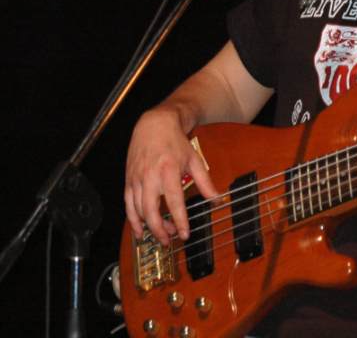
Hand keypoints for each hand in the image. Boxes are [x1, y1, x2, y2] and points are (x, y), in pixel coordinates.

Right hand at [123, 106, 217, 245]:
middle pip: (151, 210)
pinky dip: (132, 220)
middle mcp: (150, 176)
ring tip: (160, 236)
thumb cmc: (175, 143)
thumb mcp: (194, 160)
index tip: (185, 234)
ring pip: (138, 210)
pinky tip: (139, 231)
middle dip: (160, 229)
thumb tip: (218, 200)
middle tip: (170, 240)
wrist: (154, 126)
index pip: (174, 201)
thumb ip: (205, 182)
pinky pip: (128, 205)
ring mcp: (137, 179)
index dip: (179, 220)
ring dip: (148, 227)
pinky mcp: (128, 180)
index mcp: (169, 170)